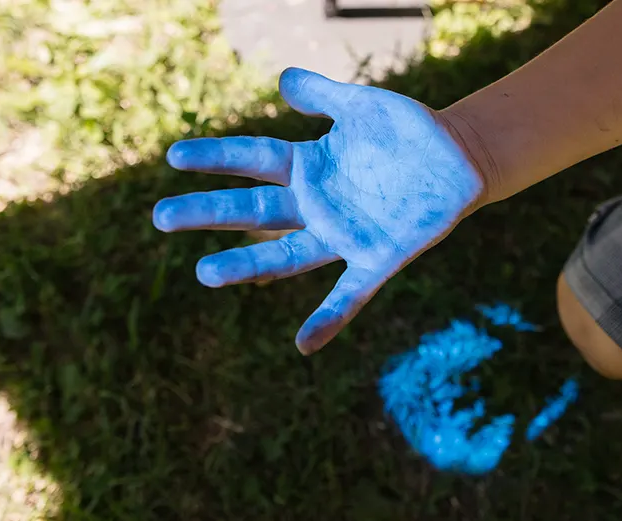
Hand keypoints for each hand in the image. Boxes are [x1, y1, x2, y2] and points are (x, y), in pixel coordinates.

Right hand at [153, 68, 487, 353]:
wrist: (459, 158)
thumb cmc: (409, 132)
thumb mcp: (364, 106)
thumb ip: (324, 96)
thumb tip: (281, 79)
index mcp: (310, 166)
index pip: (253, 158)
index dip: (216, 156)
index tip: (173, 157)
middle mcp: (318, 205)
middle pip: (255, 210)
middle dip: (209, 212)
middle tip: (162, 217)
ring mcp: (344, 235)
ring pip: (287, 255)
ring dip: (247, 265)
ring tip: (205, 274)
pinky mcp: (378, 258)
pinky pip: (349, 295)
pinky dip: (329, 319)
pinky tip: (303, 344)